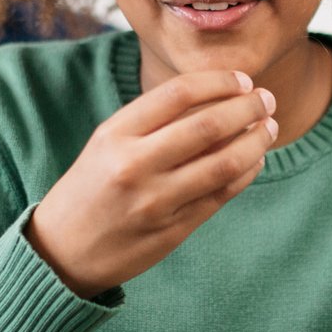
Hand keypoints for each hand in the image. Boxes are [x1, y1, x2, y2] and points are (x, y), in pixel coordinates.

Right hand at [25, 68, 275, 297]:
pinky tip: (255, 159)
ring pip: (224, 163)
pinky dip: (246, 172)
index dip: (218, 81)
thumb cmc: (89, 189)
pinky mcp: (173, 231)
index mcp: (115, 135)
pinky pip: (221, 195)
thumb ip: (152, 121)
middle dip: (247, 107)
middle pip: (208, 125)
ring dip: (256, 141)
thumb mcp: (105, 143)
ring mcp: (156, 202)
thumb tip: (216, 96)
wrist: (61, 253)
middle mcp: (135, 166)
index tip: (241, 78)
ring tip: (269, 127)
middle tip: (266, 98)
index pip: (178, 93)